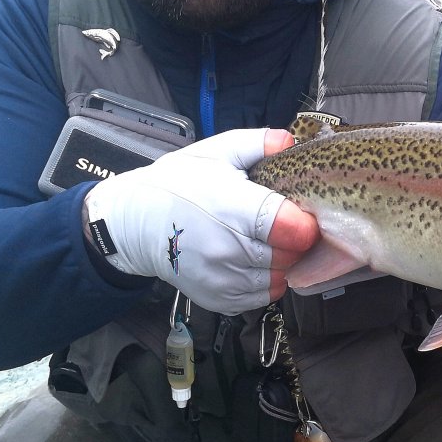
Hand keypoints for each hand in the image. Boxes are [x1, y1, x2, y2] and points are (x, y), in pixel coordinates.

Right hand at [83, 128, 318, 312]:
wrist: (135, 222)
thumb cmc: (178, 184)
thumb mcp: (216, 152)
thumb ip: (257, 143)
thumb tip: (288, 141)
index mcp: (233, 209)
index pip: (291, 228)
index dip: (305, 221)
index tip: (302, 212)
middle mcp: (228, 250)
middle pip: (291, 255)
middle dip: (296, 240)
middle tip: (285, 224)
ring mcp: (223, 279)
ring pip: (279, 278)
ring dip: (282, 261)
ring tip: (267, 241)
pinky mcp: (218, 300)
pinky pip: (261, 296)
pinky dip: (265, 280)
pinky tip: (253, 260)